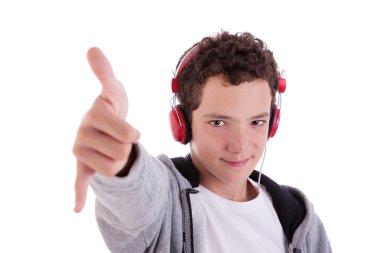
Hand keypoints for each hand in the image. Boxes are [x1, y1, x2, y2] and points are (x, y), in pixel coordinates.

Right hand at [72, 47, 139, 212]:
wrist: (107, 127)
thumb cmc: (113, 107)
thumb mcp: (113, 89)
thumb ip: (104, 72)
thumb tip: (92, 49)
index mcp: (94, 117)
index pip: (127, 135)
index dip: (132, 134)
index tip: (129, 130)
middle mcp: (82, 135)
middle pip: (123, 153)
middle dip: (126, 147)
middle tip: (117, 138)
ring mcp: (81, 153)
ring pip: (115, 167)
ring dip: (120, 161)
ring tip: (112, 148)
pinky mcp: (82, 168)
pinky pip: (80, 183)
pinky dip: (79, 196)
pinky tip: (77, 209)